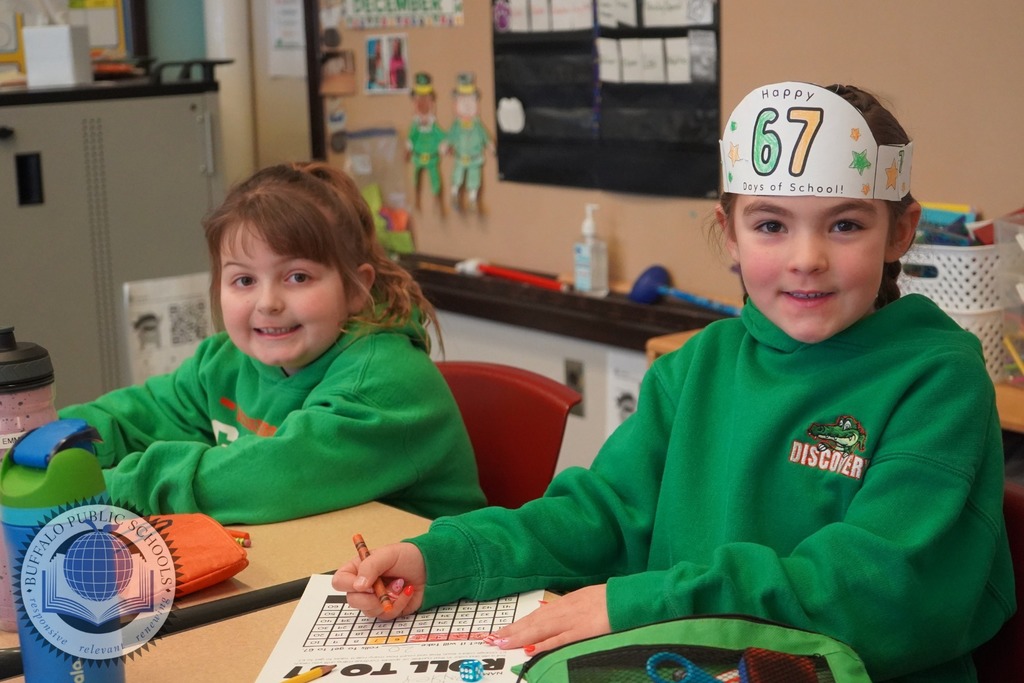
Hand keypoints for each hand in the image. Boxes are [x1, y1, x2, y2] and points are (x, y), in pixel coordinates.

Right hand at [332, 542, 425, 619]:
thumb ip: (370, 567)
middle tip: (382, 589)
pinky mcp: (389, 609)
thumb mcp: (388, 554)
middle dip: (370, 597)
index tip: (366, 585)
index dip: (349, 585)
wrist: (432, 568)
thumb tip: (357, 585)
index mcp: (358, 568)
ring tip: (399, 584)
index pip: (340, 581)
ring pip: (369, 611)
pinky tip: (406, 590)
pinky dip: (399, 603)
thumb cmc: (409, 556)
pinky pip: (387, 615)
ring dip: (387, 598)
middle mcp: (364, 585)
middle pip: (352, 600)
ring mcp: (376, 599)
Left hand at [488, 584, 609, 653]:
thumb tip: (554, 615)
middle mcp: (564, 610)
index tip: (502, 631)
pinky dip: (544, 644)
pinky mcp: (582, 631)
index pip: (536, 615)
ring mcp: (572, 621)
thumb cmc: (609, 599)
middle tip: (494, 639)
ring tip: (503, 643)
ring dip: (520, 636)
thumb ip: (570, 609)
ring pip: (541, 629)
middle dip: (512, 631)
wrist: (627, 597)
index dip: (518, 624)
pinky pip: (560, 639)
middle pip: (533, 622)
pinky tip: (531, 649)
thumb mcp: (586, 600)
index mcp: (565, 603)